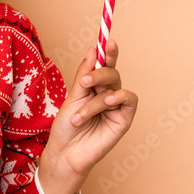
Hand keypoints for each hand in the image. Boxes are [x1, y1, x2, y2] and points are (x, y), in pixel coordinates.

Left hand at [36, 40, 137, 193]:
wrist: (65, 153)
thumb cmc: (66, 128)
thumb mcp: (72, 97)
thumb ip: (84, 75)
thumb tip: (93, 50)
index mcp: (93, 88)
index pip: (103, 66)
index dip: (107, 53)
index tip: (107, 40)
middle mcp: (106, 95)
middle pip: (111, 73)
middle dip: (99, 73)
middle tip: (85, 82)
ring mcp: (116, 107)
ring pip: (115, 86)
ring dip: (97, 98)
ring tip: (80, 114)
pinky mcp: (124, 119)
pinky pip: (129, 100)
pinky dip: (117, 98)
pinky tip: (105, 104)